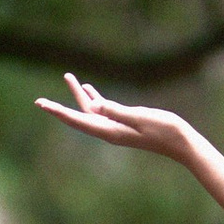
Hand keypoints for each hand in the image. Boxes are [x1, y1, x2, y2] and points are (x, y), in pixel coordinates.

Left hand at [36, 77, 223, 223]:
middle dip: (60, 107)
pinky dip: (94, 98)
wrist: (185, 145)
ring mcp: (117, 127)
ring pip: (90, 110)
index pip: (78, 120)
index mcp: (110, 131)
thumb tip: (95, 106)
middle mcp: (109, 130)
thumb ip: (118, 111)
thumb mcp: (142, 118)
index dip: (58, 112)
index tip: (41, 104)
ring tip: (68, 77)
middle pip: (78, 117)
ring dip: (79, 96)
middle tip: (39, 101)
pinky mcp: (126, 122)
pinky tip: (90, 90)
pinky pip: (104, 109)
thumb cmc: (167, 131)